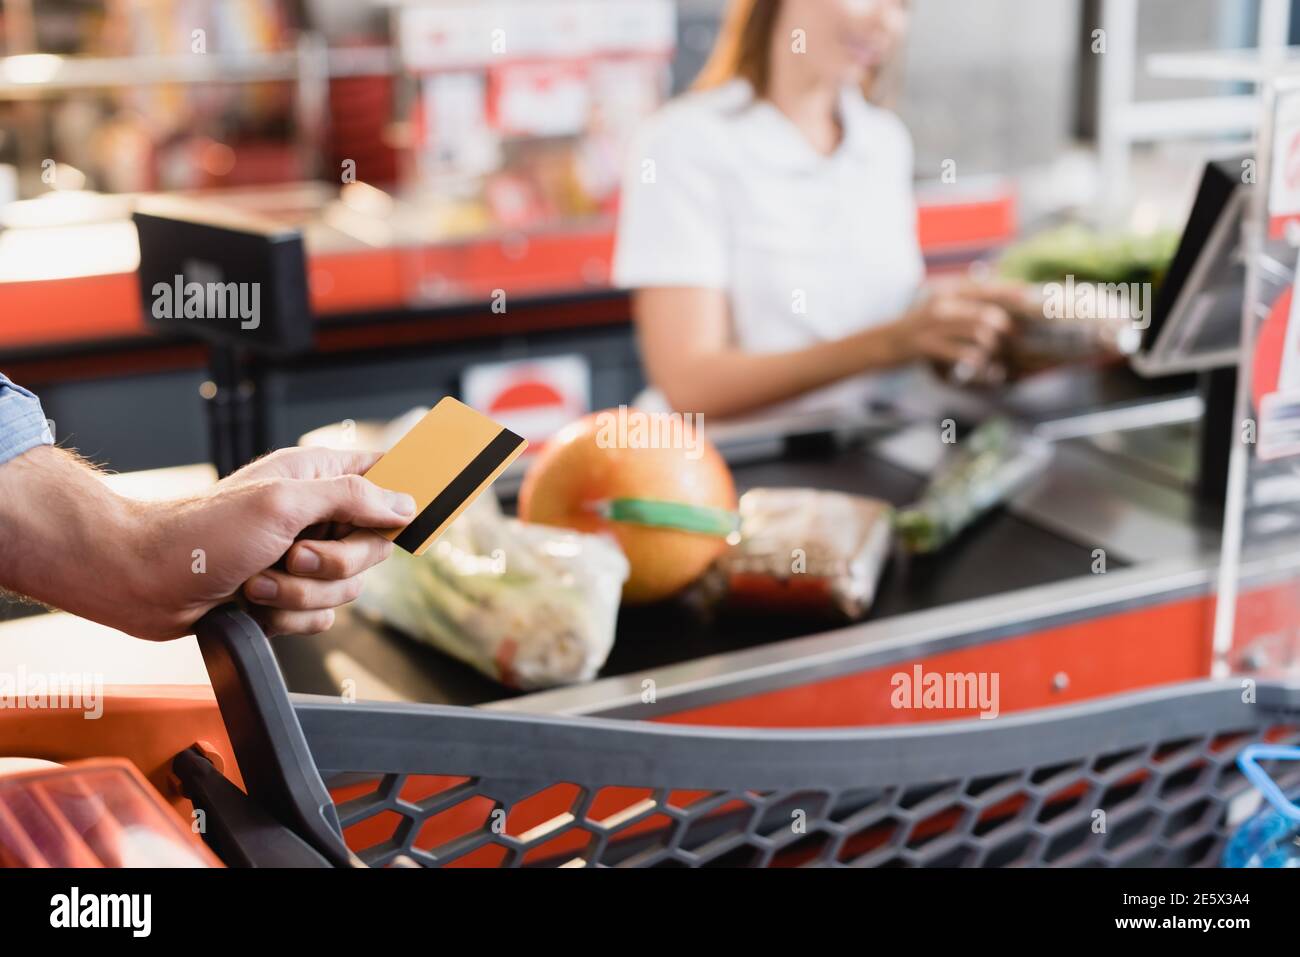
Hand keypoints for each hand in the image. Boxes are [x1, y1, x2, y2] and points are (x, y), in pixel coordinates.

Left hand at [125, 447, 414, 638]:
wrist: (143, 582)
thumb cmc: (199, 533)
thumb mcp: (283, 504)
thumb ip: (352, 498)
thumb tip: (404, 503)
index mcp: (317, 474)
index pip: (388, 472)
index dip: (412, 488)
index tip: (444, 496)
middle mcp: (315, 512)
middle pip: (376, 543)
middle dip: (336, 562)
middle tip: (294, 555)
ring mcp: (301, 554)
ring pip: (349, 585)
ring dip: (303, 592)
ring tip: (258, 581)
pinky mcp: (287, 593)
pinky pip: (324, 614)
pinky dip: (291, 616)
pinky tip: (255, 603)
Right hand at [887, 280, 1016, 376]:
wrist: (884, 341)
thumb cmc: (918, 326)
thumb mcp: (939, 306)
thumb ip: (965, 302)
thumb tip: (998, 306)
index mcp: (947, 291)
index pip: (984, 287)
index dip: (1008, 291)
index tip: (1028, 294)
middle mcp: (942, 304)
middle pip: (987, 312)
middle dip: (1006, 327)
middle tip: (1015, 338)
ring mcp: (934, 325)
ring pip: (978, 333)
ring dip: (992, 348)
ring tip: (996, 356)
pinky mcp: (927, 345)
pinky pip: (961, 354)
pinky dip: (977, 362)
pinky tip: (983, 369)